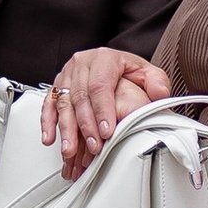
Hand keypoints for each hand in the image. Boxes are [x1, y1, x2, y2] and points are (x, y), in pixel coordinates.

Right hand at [41, 47, 170, 169]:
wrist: (112, 63)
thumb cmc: (127, 70)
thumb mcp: (147, 72)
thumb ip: (157, 82)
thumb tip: (159, 93)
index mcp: (104, 58)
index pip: (100, 86)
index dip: (102, 110)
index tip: (106, 131)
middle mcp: (82, 64)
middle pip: (80, 97)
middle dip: (85, 125)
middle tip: (92, 146)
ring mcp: (67, 75)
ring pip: (63, 103)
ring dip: (66, 129)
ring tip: (70, 150)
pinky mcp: (57, 86)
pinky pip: (49, 104)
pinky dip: (48, 123)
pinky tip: (49, 138)